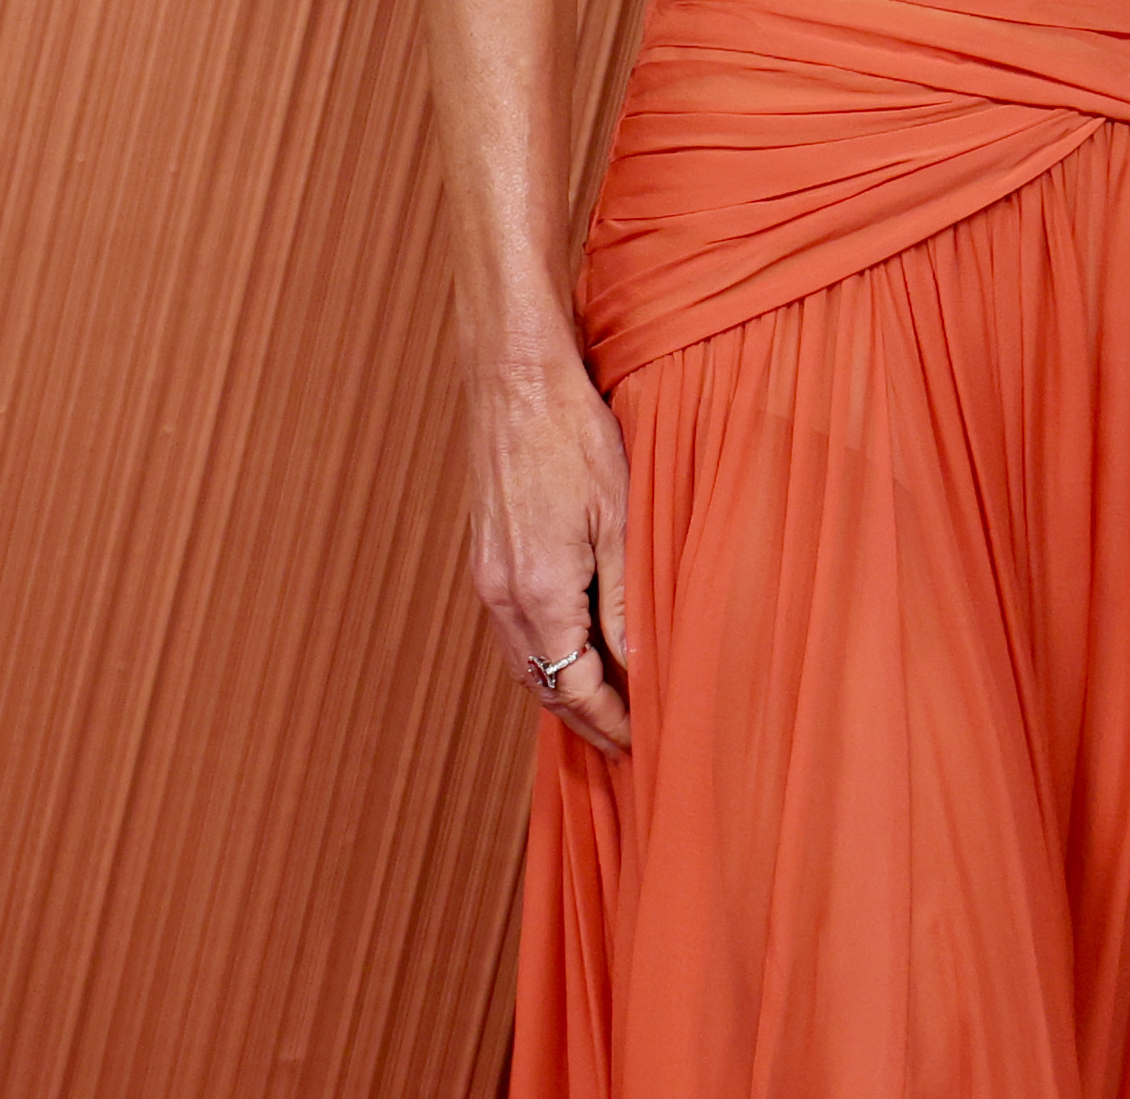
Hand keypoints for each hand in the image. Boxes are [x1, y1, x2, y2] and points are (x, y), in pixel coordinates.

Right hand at [465, 349, 637, 754]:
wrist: (514, 383)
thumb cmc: (575, 437)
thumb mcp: (620, 519)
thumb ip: (627, 601)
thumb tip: (642, 668)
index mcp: (540, 593)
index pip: (575, 689)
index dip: (611, 722)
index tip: (643, 745)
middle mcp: (503, 597)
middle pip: (544, 687)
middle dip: (586, 720)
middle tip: (628, 745)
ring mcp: (487, 580)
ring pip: (526, 663)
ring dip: (564, 691)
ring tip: (609, 709)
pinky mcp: (485, 560)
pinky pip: (516, 631)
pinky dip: (546, 656)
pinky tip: (577, 651)